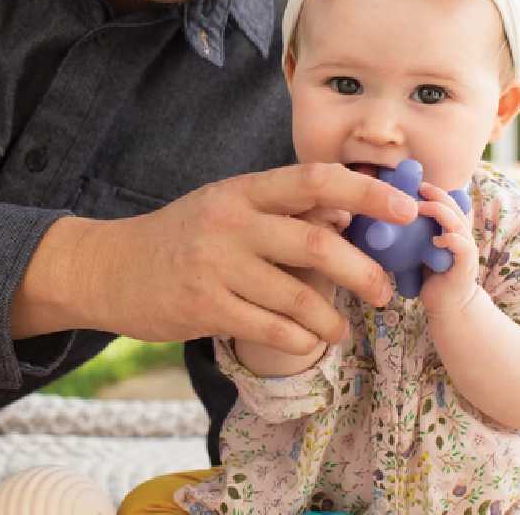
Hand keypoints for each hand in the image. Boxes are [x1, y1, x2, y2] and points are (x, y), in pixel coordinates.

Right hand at [11, 163, 416, 354]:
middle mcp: (232, 221)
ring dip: (331, 317)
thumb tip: (348, 215)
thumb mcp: (230, 207)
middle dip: (362, 269)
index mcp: (244, 189)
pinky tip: (310, 340)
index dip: (366, 191)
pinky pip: (268, 327)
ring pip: (295, 294)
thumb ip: (284, 210)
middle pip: (315, 241)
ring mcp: (216, 265)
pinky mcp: (204, 307)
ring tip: (344, 329)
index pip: (315, 180)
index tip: (406, 208)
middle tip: (387, 290)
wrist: (112, 266)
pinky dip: (299, 337)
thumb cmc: (185, 234)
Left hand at [417, 181, 478, 318]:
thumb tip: (382, 216)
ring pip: (459, 223)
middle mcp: (462, 235)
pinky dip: (451, 239)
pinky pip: (463, 247)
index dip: (434, 191)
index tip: (416, 184)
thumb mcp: (420, 248)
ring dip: (441, 212)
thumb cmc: (430, 275)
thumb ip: (413, 232)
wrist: (447, 306)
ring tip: (422, 208)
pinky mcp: (466, 266)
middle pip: (455, 206)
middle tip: (419, 188)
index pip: (448, 202)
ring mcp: (466, 250)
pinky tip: (436, 239)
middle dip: (437, 195)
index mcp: (452, 228)